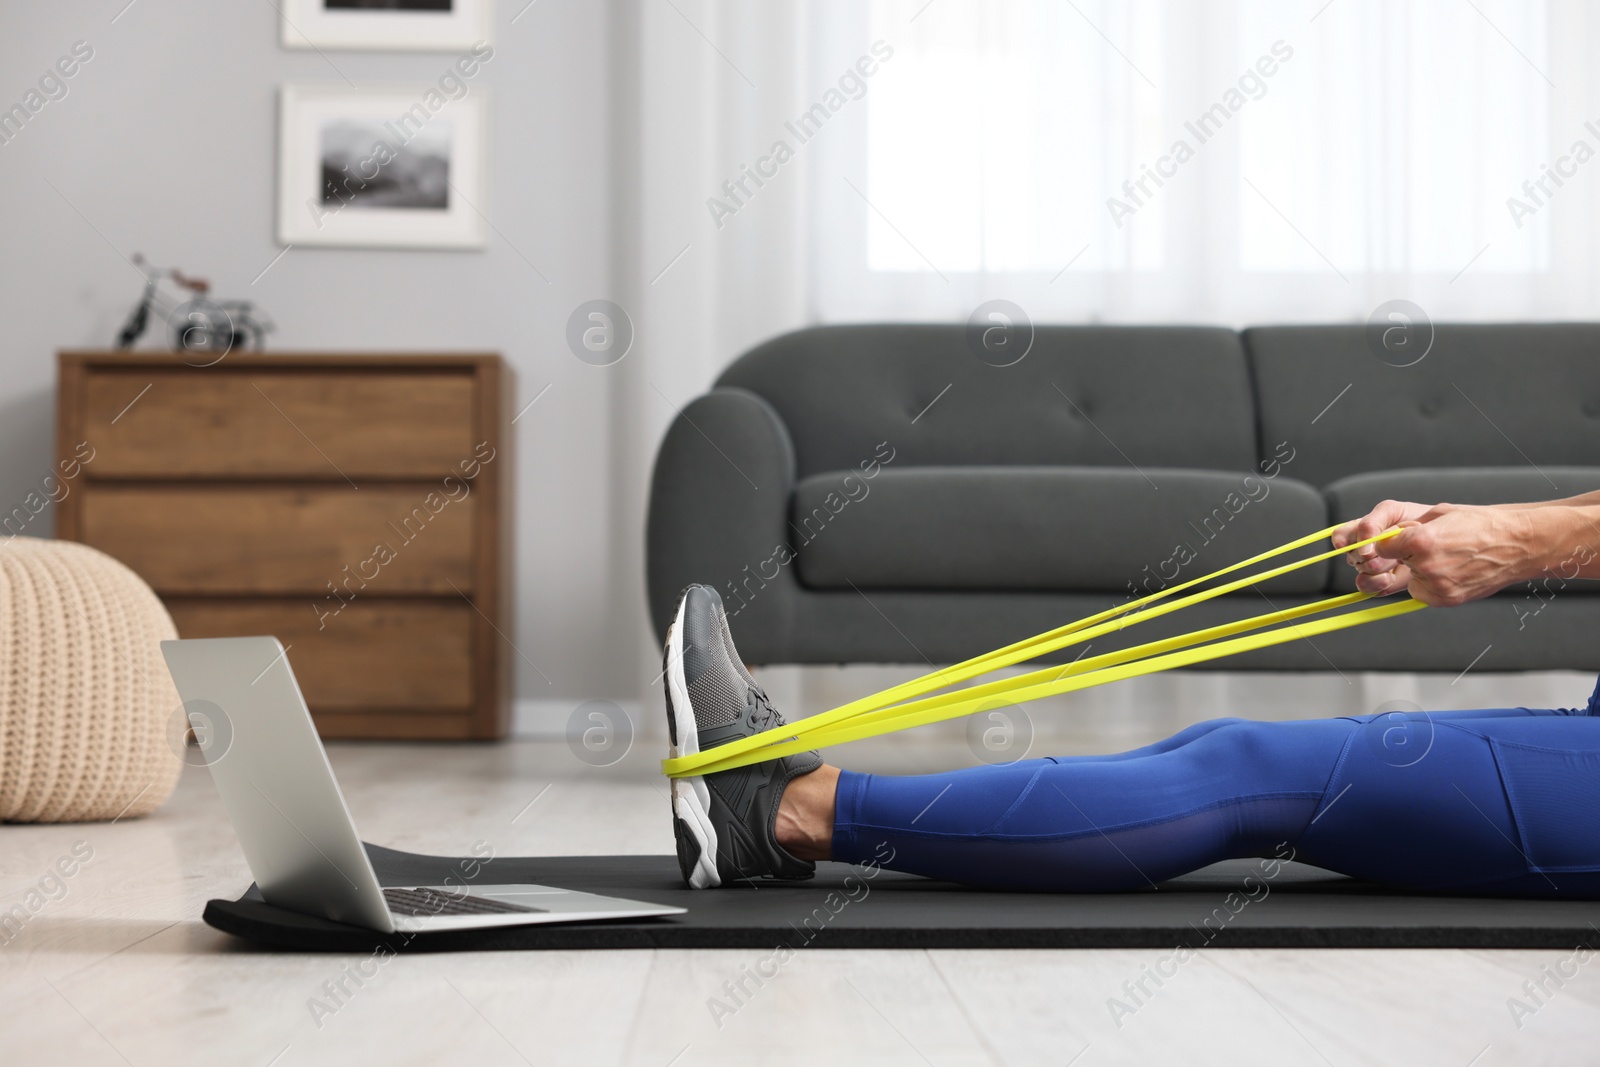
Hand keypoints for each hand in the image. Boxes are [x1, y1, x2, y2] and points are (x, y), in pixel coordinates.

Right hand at [1331, 499, 1431, 596]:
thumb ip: (1372, 521)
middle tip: (1390, 551)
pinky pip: (1365, 586)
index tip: (1362, 547)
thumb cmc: (1420, 521)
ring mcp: (1371, 567)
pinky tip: (1390, 578)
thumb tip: (1360, 543)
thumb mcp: (1393, 511)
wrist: (1443, 541)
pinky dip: (1376, 583)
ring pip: (1358, 569)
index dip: (1344, 540)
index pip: (1341, 535)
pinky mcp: (1380, 583)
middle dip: (1370, 553)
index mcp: (1364, 530)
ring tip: (1395, 563)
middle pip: (1350, 554)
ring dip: (1375, 567)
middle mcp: (1364, 548)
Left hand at [1369, 504, 1535, 605]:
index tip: (1399, 540)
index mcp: (1421, 541)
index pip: (1382, 546)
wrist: (1519, 544)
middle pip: (1398, 562)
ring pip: (1411, 578)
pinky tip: (1452, 571)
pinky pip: (1423, 592)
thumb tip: (1391, 533)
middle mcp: (1426, 565)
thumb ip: (1412, 525)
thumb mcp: (1442, 513)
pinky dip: (1430, 584)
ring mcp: (1437, 586)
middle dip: (1408, 554)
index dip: (1390, 542)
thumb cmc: (1482, 524)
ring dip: (1420, 570)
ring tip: (1449, 558)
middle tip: (1434, 546)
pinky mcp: (1446, 599)